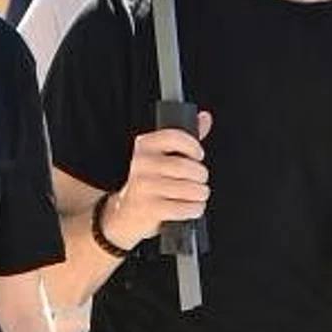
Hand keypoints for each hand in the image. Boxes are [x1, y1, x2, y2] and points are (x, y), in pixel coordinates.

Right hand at [103, 112, 212, 250]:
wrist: (126, 214)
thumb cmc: (150, 183)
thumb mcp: (162, 157)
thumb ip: (185, 139)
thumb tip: (205, 117)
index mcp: (145, 146)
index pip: (174, 137)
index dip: (193, 146)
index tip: (198, 155)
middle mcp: (142, 164)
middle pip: (186, 166)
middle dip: (201, 176)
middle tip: (200, 181)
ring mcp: (144, 186)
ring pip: (188, 189)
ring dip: (200, 194)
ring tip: (198, 195)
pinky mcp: (149, 208)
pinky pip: (183, 208)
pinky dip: (194, 209)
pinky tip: (193, 207)